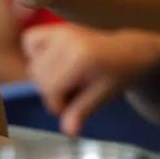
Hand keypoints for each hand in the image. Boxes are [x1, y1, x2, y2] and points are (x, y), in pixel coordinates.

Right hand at [24, 24, 159, 135]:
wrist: (130, 52)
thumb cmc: (119, 76)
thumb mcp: (103, 96)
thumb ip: (82, 111)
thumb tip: (67, 132)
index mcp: (81, 58)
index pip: (51, 87)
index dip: (57, 104)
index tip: (70, 110)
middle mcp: (67, 40)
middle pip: (38, 76)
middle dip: (50, 92)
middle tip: (70, 95)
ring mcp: (60, 30)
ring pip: (33, 62)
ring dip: (43, 76)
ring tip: (65, 79)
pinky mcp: (55, 27)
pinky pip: (29, 41)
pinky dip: (34, 53)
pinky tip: (51, 61)